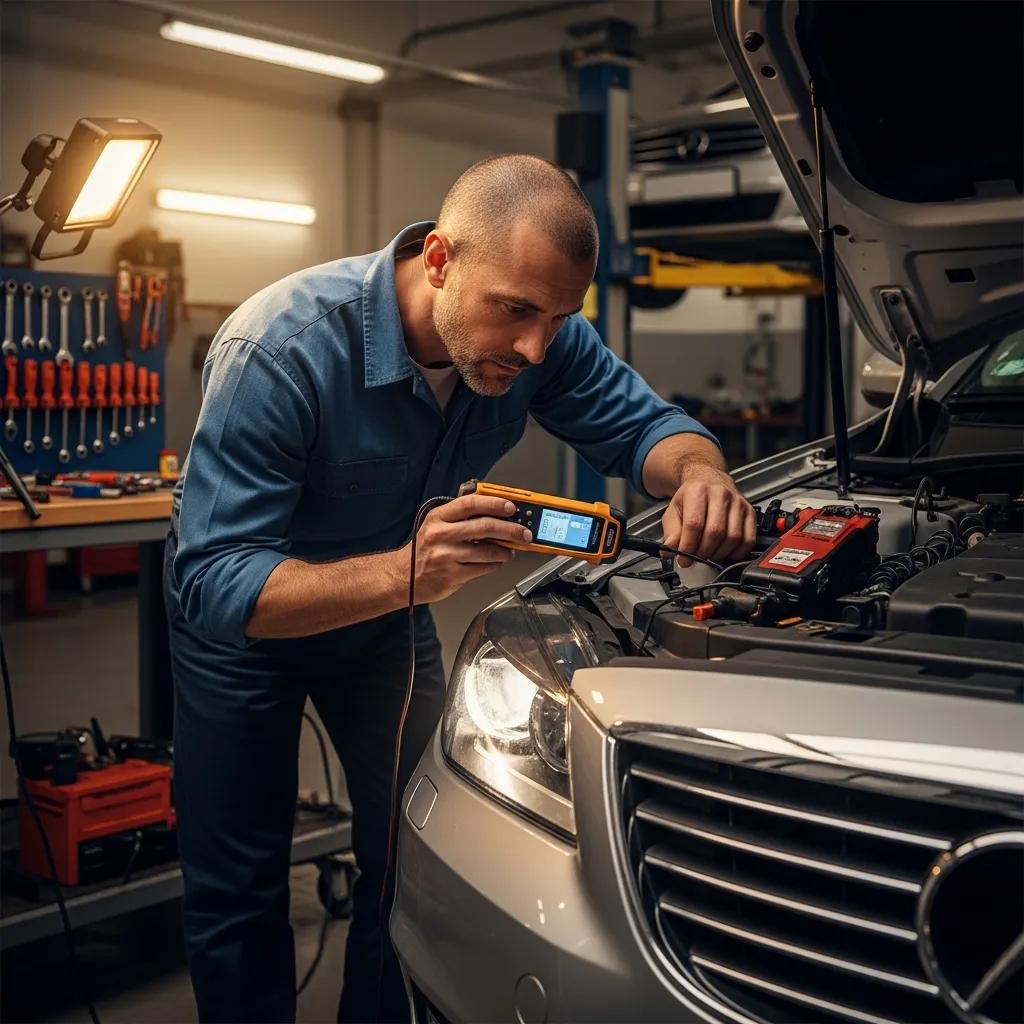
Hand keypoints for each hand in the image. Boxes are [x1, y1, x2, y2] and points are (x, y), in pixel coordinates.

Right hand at [397, 494, 531, 603]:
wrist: (404, 577)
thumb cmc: (425, 549)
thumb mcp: (437, 525)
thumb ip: (461, 517)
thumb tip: (496, 513)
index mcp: (439, 517)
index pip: (471, 504)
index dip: (494, 504)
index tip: (512, 507)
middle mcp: (441, 534)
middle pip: (484, 527)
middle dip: (511, 529)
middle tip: (524, 532)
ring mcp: (446, 556)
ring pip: (487, 550)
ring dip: (505, 551)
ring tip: (511, 550)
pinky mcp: (452, 575)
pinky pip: (483, 568)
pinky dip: (496, 564)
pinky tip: (498, 561)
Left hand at [661, 463, 754, 566]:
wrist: (708, 480)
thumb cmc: (691, 497)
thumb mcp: (674, 510)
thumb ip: (671, 531)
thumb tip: (669, 550)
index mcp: (698, 491)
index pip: (694, 524)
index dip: (688, 546)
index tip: (683, 559)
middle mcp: (720, 494)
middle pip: (715, 532)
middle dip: (703, 552)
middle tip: (696, 558)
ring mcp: (738, 502)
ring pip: (733, 537)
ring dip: (719, 554)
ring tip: (708, 555)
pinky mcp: (750, 512)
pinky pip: (748, 539)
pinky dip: (737, 552)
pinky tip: (725, 553)